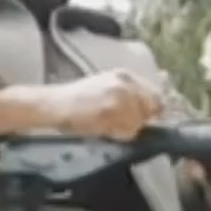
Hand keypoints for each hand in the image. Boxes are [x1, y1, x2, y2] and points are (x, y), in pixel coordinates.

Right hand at [42, 69, 164, 139]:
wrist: (55, 104)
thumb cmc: (79, 99)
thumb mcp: (108, 86)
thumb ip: (130, 95)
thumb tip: (155, 110)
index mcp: (126, 75)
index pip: (156, 96)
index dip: (152, 111)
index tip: (146, 120)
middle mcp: (126, 82)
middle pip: (150, 110)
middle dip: (140, 121)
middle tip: (120, 124)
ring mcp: (119, 96)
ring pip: (139, 122)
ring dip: (127, 129)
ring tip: (109, 126)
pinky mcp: (111, 111)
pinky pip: (127, 130)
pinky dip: (119, 134)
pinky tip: (105, 130)